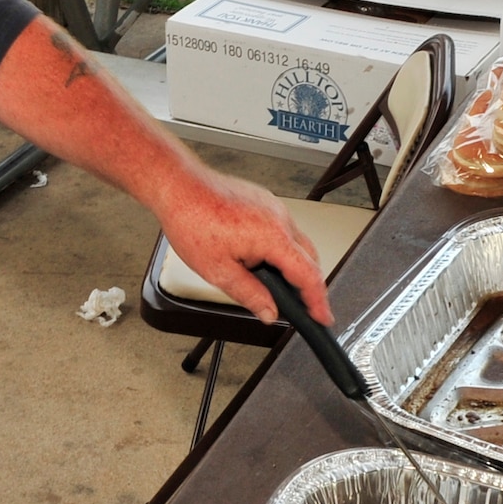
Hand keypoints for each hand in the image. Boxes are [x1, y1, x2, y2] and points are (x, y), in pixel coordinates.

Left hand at [156, 169, 330, 326]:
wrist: (179, 187)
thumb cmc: (192, 221)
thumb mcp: (218, 271)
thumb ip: (250, 295)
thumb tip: (269, 312)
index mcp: (273, 237)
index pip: (308, 275)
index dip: (318, 301)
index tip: (322, 316)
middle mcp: (279, 218)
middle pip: (309, 258)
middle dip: (307, 284)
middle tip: (300, 306)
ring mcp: (273, 206)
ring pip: (297, 242)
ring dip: (291, 264)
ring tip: (272, 282)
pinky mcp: (264, 200)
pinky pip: (283, 227)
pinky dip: (280, 247)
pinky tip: (259, 257)